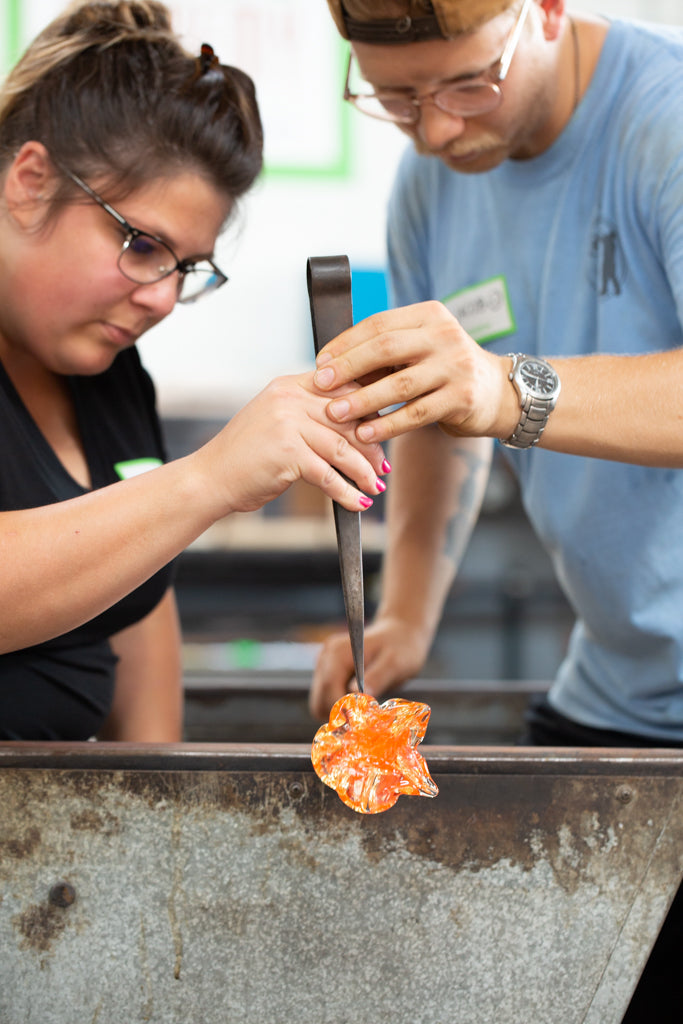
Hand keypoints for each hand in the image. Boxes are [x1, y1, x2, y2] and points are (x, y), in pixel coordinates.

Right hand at [196, 371, 387, 515]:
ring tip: (376, 486)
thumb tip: (353, 425)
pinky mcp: (287, 452)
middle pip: (347, 418)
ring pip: (342, 447)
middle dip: (371, 444)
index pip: (342, 388)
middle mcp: (289, 398)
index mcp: (289, 385)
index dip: (367, 411)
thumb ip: (306, 414)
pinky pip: (328, 474)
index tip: (381, 431)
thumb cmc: (245, 456)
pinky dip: (347, 492)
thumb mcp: (275, 421)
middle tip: (383, 465)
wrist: (210, 478)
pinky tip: (358, 502)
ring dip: (364, 471)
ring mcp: (287, 424)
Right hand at [309, 614, 431, 719]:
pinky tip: (360, 703)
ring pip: (320, 703)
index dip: (342, 710)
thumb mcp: (395, 663)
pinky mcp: (328, 673)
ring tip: (365, 710)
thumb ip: (377, 677)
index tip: (362, 722)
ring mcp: (324, 665)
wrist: (400, 634)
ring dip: (340, 712)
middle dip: (339, 714)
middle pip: (319, 699)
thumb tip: (358, 696)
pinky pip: (327, 699)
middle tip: (365, 720)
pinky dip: (340, 708)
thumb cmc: (401, 647)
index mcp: (337, 652)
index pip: (328, 689)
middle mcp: (325, 657)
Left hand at [312, 301, 515, 444]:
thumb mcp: (420, 350)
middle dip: (348, 368)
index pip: (379, 324)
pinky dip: (387, 425)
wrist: (497, 393)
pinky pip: (416, 413)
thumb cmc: (445, 370)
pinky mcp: (461, 398)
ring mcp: (456, 366)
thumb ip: (384, 354)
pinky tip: (365, 433)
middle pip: (386, 348)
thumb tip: (329, 367)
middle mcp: (444, 335)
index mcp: (429, 315)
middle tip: (320, 385)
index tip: (320, 363)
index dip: (346, 344)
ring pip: (400, 384)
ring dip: (363, 400)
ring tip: (335, 413)